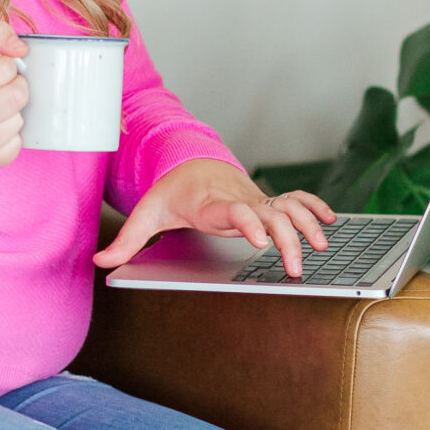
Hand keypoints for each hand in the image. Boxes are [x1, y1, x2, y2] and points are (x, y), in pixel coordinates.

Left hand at [93, 159, 334, 278]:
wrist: (190, 162)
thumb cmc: (171, 191)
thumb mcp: (146, 213)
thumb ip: (127, 241)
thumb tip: (100, 262)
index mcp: (210, 203)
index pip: (232, 211)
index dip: (248, 222)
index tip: (260, 240)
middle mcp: (238, 199)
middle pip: (269, 214)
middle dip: (286, 238)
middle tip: (294, 267)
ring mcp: (254, 198)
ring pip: (288, 206)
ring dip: (307, 224)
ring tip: (320, 248)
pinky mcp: (265, 200)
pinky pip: (295, 199)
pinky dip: (314, 207)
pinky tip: (329, 222)